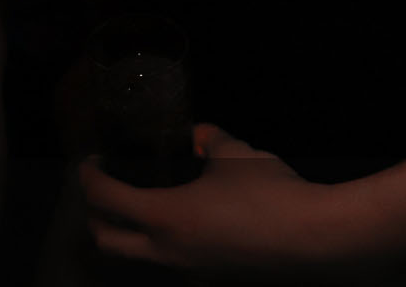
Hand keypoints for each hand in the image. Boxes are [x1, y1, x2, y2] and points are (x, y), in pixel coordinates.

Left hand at [80, 124, 349, 279]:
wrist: (318, 241)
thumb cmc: (271, 193)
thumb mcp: (235, 154)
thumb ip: (207, 139)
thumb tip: (196, 134)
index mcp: (164, 217)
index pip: (103, 199)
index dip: (88, 177)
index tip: (89, 162)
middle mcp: (169, 253)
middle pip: (107, 242)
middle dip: (95, 215)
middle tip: (105, 189)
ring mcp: (191, 273)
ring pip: (139, 258)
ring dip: (129, 234)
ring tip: (142, 205)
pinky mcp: (215, 281)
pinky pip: (174, 264)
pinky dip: (165, 244)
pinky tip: (186, 223)